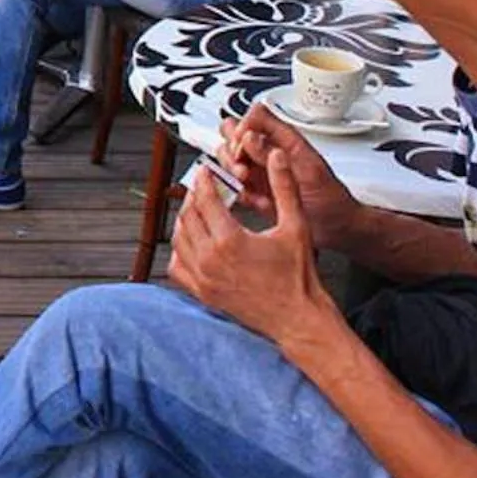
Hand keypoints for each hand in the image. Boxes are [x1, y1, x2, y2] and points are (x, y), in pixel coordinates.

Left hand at [168, 149, 339, 346]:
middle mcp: (210, 260)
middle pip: (188, 216)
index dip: (204, 181)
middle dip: (194, 197)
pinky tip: (193, 242)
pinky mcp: (203, 294)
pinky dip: (180, 250)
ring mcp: (203, 279)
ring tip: (199, 210)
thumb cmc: (299, 278)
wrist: (298, 319)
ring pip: (179, 239)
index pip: (205, 199)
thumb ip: (284, 187)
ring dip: (185, 221)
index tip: (205, 171)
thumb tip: (277, 157)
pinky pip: (177, 267)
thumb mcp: (297, 226)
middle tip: (204, 188)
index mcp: (230, 240)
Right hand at [218, 105, 362, 249]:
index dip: (243, 127)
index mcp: (285, 140)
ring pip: (228, 159)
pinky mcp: (255, 193)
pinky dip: (241, 193)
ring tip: (247, 181)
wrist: (338, 229)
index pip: (253, 118)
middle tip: (242, 165)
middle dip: (231, 149)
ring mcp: (260, 172)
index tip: (243, 142)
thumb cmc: (333, 198)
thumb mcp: (308, 169)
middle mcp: (268, 153)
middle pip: (233, 134)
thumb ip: (275, 151)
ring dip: (232, 170)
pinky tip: (257, 201)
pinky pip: (235, 187)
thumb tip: (248, 136)